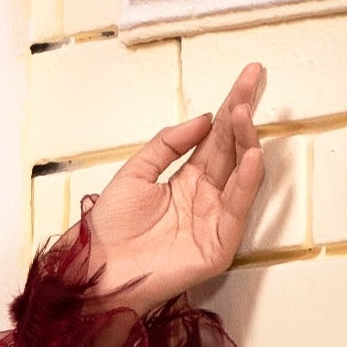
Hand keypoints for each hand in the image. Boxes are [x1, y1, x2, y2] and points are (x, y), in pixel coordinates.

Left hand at [86, 63, 266, 312]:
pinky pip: (238, 210)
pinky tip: (250, 157)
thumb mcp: (135, 173)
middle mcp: (206, 197)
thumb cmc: (108, 228)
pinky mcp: (219, 245)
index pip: (216, 138)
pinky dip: (246, 183)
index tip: (247, 76)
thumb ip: (167, 144)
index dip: (230, 107)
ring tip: (244, 115)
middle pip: (231, 150)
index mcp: (186, 180)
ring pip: (239, 175)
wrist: (95, 270)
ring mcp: (215, 221)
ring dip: (245, 143)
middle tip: (252, 82)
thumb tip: (204, 119)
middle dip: (242, 116)